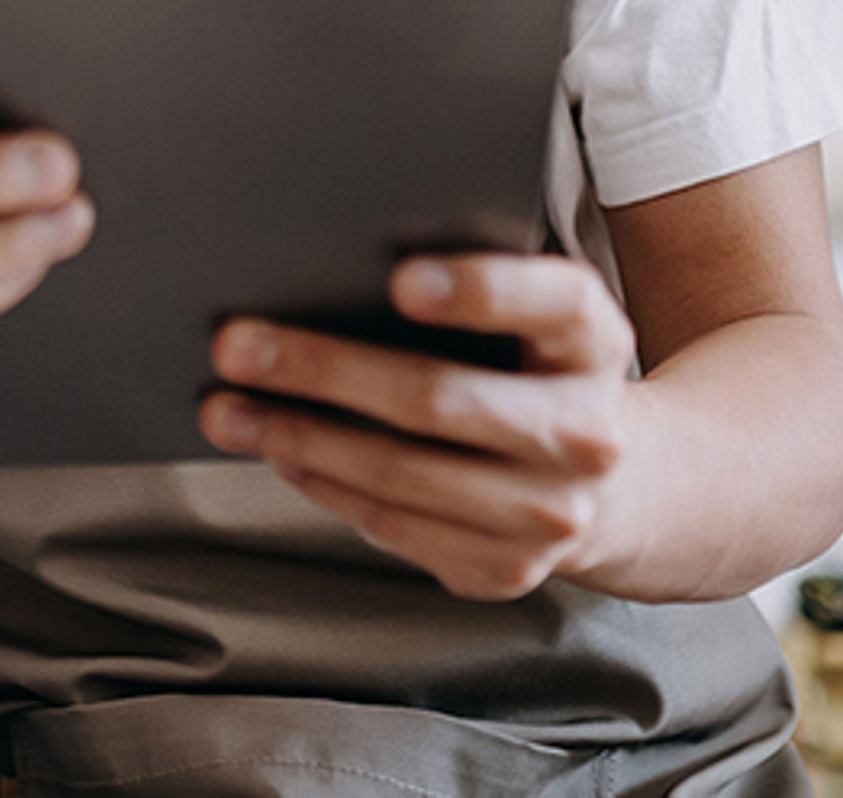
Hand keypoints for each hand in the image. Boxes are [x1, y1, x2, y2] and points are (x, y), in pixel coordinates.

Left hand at [197, 254, 640, 600]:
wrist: (614, 484)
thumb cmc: (536, 373)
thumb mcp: (535, 321)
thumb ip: (469, 293)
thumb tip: (324, 275)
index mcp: (597, 342)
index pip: (553, 302)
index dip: (480, 291)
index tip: (400, 281)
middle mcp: (587, 432)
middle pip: (441, 398)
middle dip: (323, 369)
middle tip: (236, 345)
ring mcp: (551, 513)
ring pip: (401, 473)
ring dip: (298, 437)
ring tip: (228, 409)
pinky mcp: (506, 568)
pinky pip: (394, 525)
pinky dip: (326, 485)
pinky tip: (283, 453)